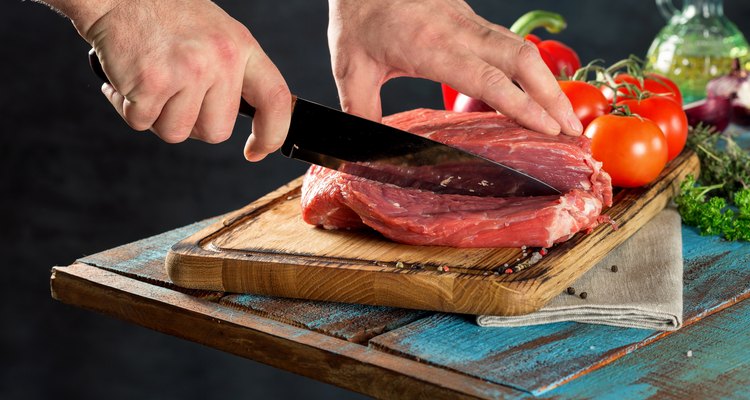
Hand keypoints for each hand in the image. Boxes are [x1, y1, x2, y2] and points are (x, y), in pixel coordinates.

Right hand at [73, 0, 290, 160]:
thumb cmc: (164, 15)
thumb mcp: (217, 35)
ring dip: (157, 117)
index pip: (275, 100)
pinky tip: (126, 81)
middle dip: (192, 124)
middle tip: (174, 95)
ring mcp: (188, 72)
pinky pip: (142, 123)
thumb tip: (239, 117)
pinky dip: (128, 108)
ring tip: (150, 83)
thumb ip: (233, 74)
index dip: (271, 134)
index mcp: (242, 47)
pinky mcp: (152, 83)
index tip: (256, 150)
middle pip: (216, 131)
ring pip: (177, 132)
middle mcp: (221, 60)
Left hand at [327, 0, 581, 135]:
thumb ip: (361, 109)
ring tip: (564, 117)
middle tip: (572, 132)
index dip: (522, 104)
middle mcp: (460, 32)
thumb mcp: (351, 67)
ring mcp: (470, 23)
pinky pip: (511, 43)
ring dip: (548, 83)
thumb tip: (365, 146)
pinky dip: (531, 69)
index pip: (488, 78)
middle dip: (553, 97)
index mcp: (432, 46)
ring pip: (523, 49)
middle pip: (522, 60)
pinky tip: (537, 91)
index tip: (548, 128)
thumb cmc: (359, 16)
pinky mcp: (471, 19)